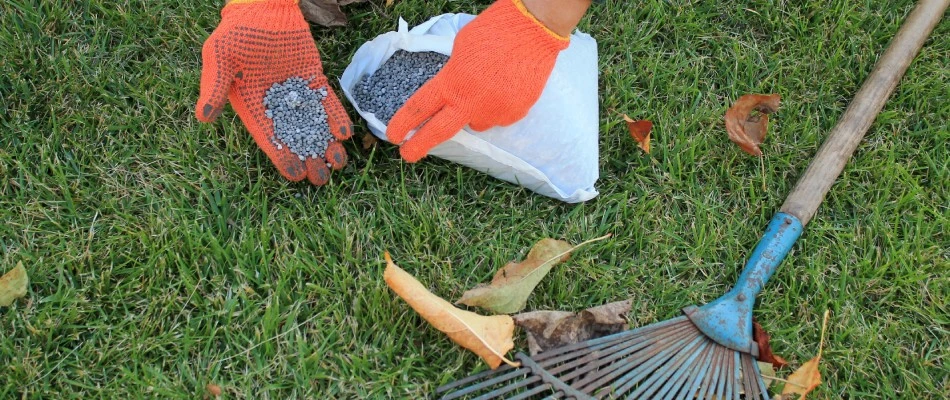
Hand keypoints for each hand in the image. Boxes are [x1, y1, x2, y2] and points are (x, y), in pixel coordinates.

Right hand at [197, 0, 351, 184]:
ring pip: (314, 124)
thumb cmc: (236, 32)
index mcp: (252, 105)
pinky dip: (336, 118)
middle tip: (322, 178)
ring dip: (326, 144)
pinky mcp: (314, 79)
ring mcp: (297, 93)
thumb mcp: (220, 57)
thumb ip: (215, 86)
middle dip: (309, 157)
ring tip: (338, 163)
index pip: (269, 137)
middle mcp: (276, 104)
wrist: (263, 8)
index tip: (296, 175)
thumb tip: (203, 117)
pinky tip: (344, 134)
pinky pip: (327, 102)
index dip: (283, 156)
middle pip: (295, 137)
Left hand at [385, 0, 569, 162]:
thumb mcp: (460, 49)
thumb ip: (452, 75)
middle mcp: (471, 102)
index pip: (420, 108)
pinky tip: (506, 86)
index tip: (393, 136)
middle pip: (439, 131)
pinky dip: (499, 107)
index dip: (403, 123)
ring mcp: (494, 111)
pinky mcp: (515, 114)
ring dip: (475, 112)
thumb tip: (450, 90)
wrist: (533, 29)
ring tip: (488, 87)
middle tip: (408, 154)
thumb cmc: (494, 31)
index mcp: (452, 82)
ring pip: (476, 123)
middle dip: (419, 145)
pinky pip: (500, 117)